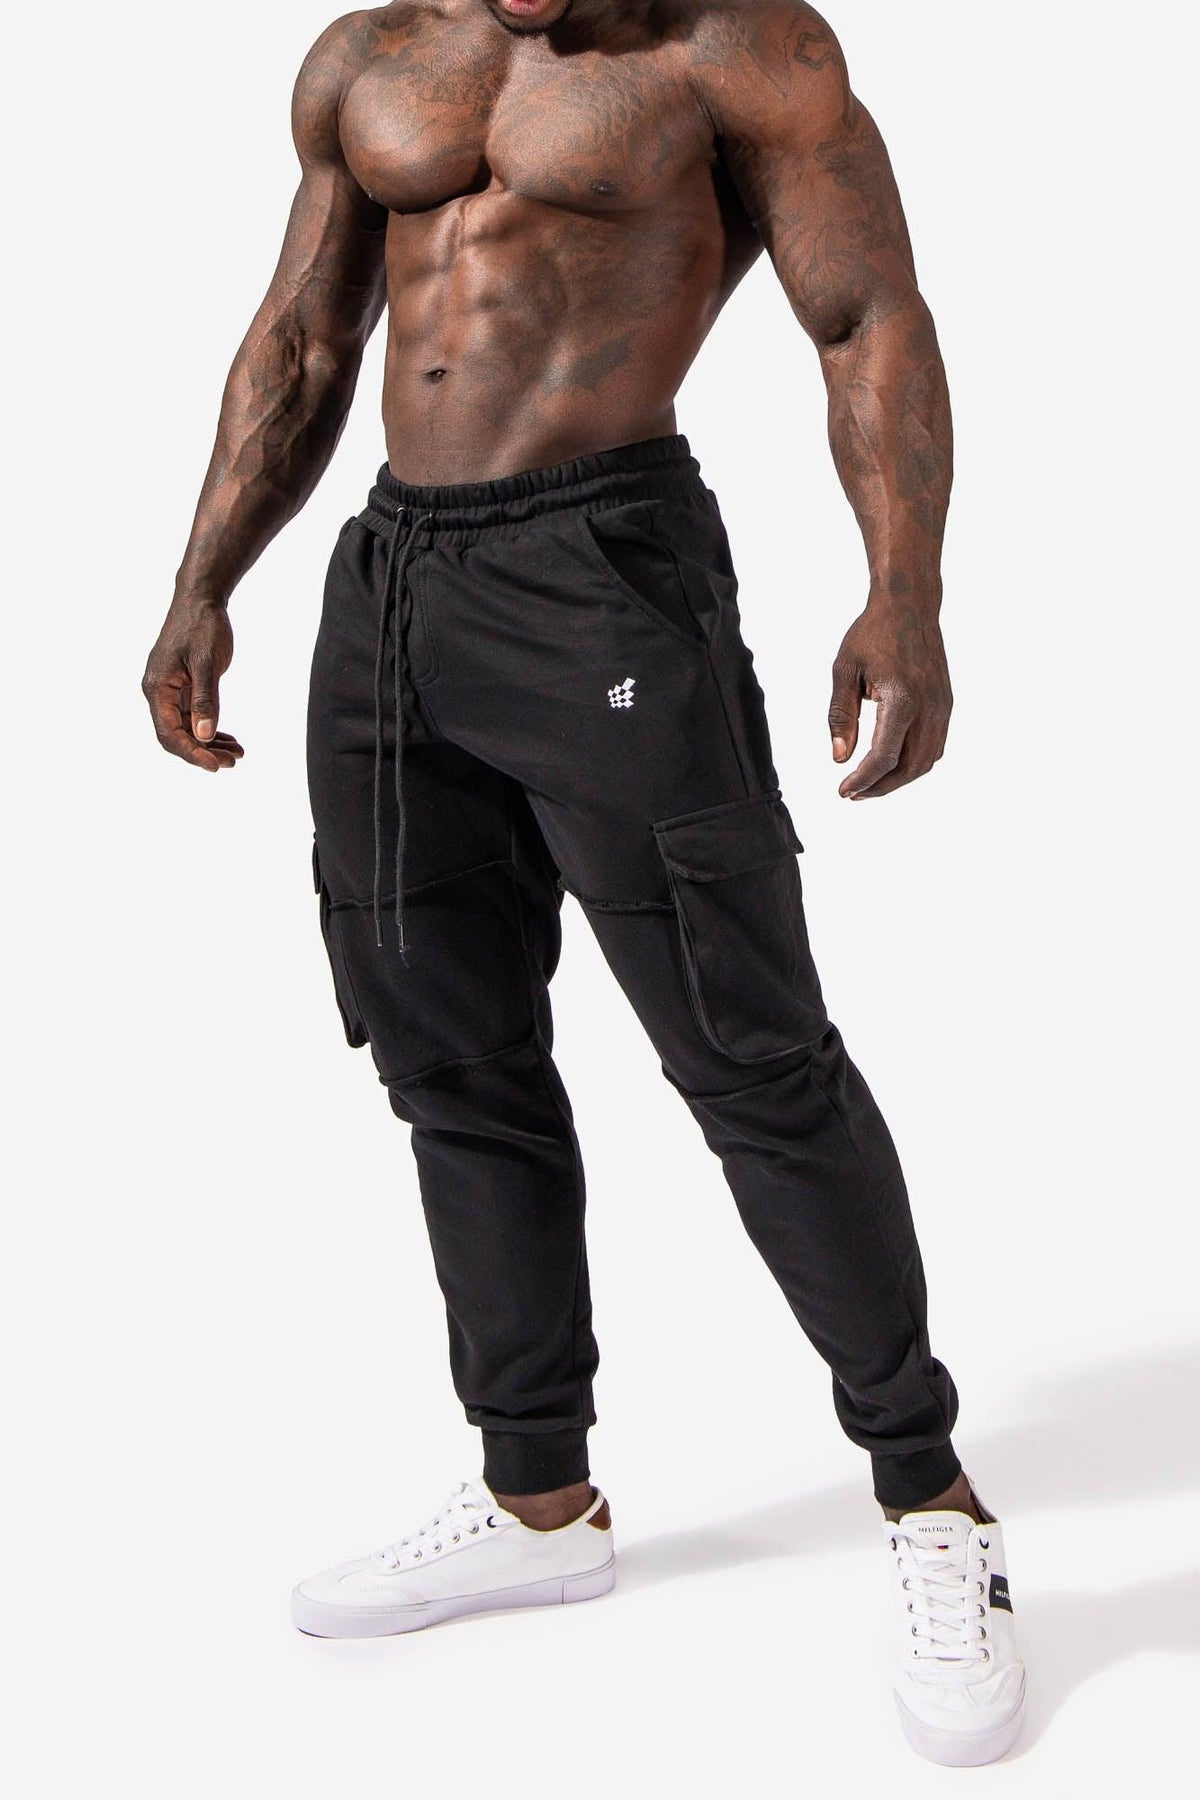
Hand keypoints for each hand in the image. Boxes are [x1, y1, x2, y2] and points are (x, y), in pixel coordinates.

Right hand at [142, 598, 243, 771]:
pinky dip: (210, 728)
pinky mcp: (182, 686)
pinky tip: (229, 738)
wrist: (201, 599)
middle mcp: (159, 692)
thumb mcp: (207, 663)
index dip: (192, 753)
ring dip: (210, 743)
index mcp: (157, 687)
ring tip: (237, 754)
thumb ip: (205, 700)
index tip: (216, 766)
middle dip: (203, 752)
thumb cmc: (202, 625)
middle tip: (233, 761)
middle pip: (177, 735)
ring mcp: (170, 690)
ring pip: (186, 728)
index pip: (169, 733)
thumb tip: (204, 736)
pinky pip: (193, 716)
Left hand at [828, 600, 951, 798]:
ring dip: (899, 778)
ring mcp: (942, 707)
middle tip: (854, 793)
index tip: (843, 792)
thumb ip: (841, 716)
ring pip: (926, 760)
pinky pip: (935, 745)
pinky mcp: (945, 704)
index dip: (863, 781)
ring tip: (871, 783)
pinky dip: (914, 762)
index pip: (884, 757)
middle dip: (881, 787)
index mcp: (901, 699)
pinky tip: (892, 763)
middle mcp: (928, 707)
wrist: (909, 605)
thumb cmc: (872, 633)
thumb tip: (839, 758)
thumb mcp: (845, 671)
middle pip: (909, 767)